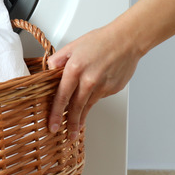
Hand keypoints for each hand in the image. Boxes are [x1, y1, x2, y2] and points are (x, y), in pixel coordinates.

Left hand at [46, 23, 141, 139]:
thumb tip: (48, 70)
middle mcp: (88, 80)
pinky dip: (93, 99)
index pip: (62, 96)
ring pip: (88, 106)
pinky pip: (99, 97)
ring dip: (81, 118)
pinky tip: (92, 95)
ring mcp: (102, 86)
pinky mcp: (112, 89)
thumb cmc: (101, 41)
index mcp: (75, 68)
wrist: (126, 40)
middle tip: (65, 134)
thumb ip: (58, 59)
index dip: (56, 113)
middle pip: (76, 107)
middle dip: (69, 123)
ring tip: (76, 127)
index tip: (52, 125)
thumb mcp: (73, 46)